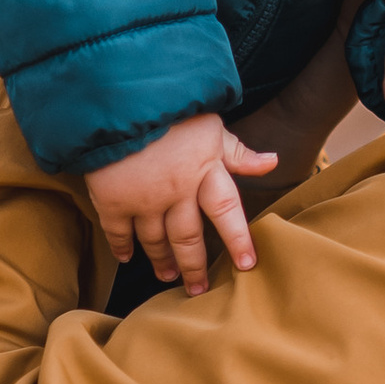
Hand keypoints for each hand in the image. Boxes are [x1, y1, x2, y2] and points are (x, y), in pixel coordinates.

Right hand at [86, 114, 280, 295]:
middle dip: (195, 266)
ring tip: (167, 276)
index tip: (247, 265)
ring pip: (156, 240)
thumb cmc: (170, 107)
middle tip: (198, 289)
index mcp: (205, 170)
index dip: (238, 240)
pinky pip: (118, 232)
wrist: (119, 94)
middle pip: (189, 237)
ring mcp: (143, 198)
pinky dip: (122, 247)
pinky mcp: (112, 199)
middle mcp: (177, 190)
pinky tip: (127, 258)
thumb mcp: (210, 124)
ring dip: (162, 261)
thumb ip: (237, 151)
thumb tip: (272, 162)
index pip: (227, 211)